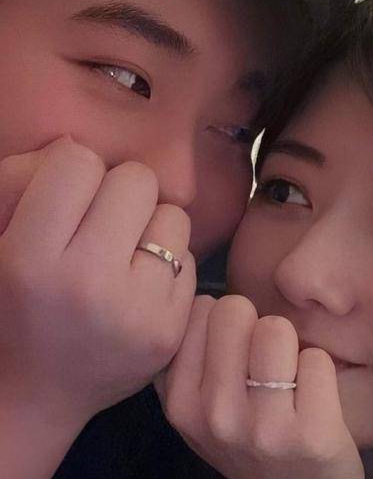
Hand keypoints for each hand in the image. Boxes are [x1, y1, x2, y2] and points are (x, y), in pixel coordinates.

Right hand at [0, 136, 195, 427]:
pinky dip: (167, 262)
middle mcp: (88, 284)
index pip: (78, 161)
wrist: (34, 393)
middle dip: (119, 193)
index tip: (68, 199)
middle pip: (137, 179)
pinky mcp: (173, 329)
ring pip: (174, 214)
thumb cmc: (10, 305)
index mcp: (29, 259)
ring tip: (122, 254)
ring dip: (150, 225)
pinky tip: (138, 285)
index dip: (73, 173)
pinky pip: (190, 255)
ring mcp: (138, 311)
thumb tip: (78, 144)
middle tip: (100, 223)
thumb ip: (24, 180)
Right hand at [156, 295, 363, 478]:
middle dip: (255, 326)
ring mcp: (261, 428)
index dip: (224, 322)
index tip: (234, 351)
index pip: (201, 309)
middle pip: (235, 308)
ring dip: (289, 346)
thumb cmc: (249, 437)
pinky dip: (321, 371)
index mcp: (180, 402)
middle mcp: (213, 414)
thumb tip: (195, 295)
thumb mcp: (202, 408)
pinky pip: (317, 359)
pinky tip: (313, 399)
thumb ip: (191, 357)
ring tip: (288, 379)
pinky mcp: (311, 435)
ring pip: (276, 328)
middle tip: (263, 364)